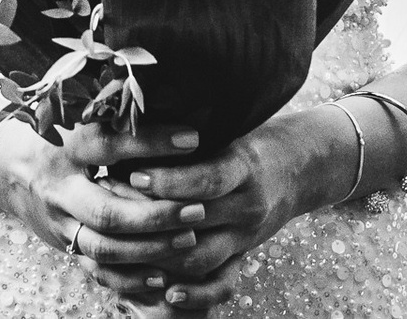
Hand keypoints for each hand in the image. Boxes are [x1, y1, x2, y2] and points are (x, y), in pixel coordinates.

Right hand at [0, 118, 213, 296]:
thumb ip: (107, 99)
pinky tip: (162, 275)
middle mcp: (59, 186)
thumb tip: (161, 78)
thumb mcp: (69, 105)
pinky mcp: (64, 244)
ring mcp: (59, 220)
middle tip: (199, 208)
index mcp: (62, 143)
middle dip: (156, 214)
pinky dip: (130, 277)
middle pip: (107, 210)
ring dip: (150, 248)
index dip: (150, 142)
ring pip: (104, 246)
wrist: (5, 165)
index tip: (193, 138)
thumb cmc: (51, 127)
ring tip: (190, 238)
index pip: (108, 143)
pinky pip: (97, 269)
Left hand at [84, 109, 347, 310]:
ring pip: (202, 257)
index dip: (168, 180)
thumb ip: (186, 126)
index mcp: (243, 166)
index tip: (130, 171)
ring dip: (160, 255)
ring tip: (121, 245)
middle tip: (109, 208)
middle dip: (150, 219)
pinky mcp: (242, 255)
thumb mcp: (226, 125)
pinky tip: (165, 292)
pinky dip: (194, 293)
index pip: (206, 179)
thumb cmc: (246, 136)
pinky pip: (221, 283)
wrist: (297, 168)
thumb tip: (130, 112)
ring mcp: (245, 236)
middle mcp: (247, 206)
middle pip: (197, 222)